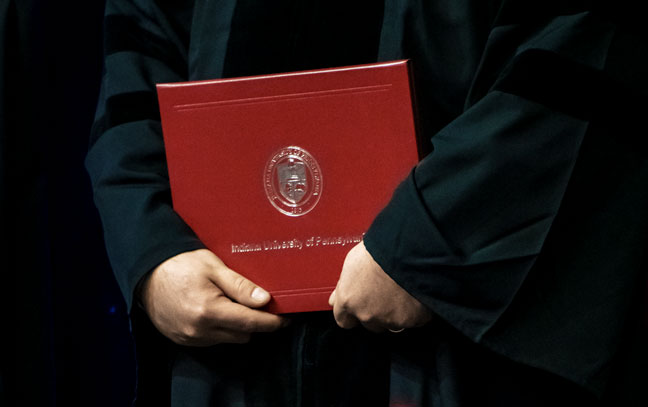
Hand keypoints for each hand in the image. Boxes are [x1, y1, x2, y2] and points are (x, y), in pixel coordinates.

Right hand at [140, 249, 287, 345]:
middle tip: (258, 303)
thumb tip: (265, 300)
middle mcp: (199, 330)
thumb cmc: (181, 264)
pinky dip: (220, 329)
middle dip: (254, 321)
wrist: (147, 271)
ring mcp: (189, 338)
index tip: (285, 318)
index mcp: (209, 311)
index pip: (251, 323)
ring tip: (232, 304)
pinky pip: (212, 340)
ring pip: (229, 339)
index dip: (272, 322)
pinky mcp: (182, 340)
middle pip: (242, 334)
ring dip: (236, 326)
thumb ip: (240, 286)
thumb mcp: (214, 267)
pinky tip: (215, 311)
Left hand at [328, 242, 431, 331]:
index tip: (359, 305)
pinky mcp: (411, 320)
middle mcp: (366, 314)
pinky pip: (412, 320)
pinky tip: (414, 294)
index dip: (352, 313)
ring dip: (394, 314)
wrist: (407, 252)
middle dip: (374, 313)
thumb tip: (335, 299)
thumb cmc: (380, 251)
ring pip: (390, 324)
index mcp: (348, 300)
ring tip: (401, 292)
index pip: (343, 320)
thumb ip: (344, 286)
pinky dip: (413, 311)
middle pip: (368, 324)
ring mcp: (389, 319)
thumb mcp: (352, 262)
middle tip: (383, 294)